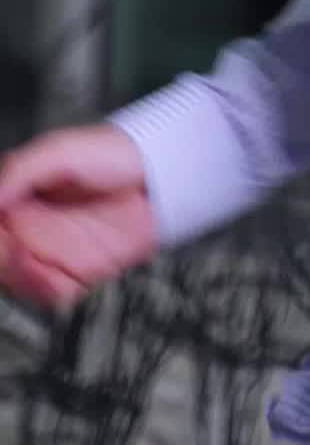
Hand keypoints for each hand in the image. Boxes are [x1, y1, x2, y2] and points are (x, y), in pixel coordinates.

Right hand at [0, 124, 156, 307]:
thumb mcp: (61, 151)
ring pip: (17, 278)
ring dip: (22, 279)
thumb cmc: (114, 154)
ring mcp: (53, 248)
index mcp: (20, 194)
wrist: (160, 178)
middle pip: (1, 256)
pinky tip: (55, 281)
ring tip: (37, 268)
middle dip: (5, 261)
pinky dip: (47, 292)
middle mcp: (33, 224)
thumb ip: (22, 171)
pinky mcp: (76, 269)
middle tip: (16, 254)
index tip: (4, 234)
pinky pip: (50, 293)